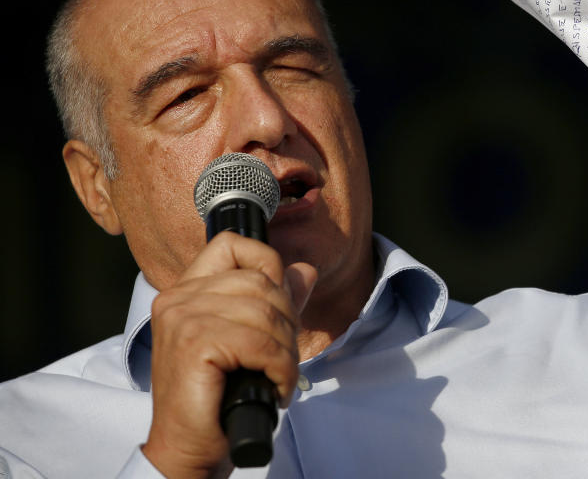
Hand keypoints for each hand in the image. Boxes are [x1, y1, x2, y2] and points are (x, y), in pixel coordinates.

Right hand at [141, 233, 317, 477]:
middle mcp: (178, 298)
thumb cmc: (216, 397)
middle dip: (287, 319)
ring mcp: (183, 318)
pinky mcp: (194, 343)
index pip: (230, 244)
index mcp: (186, 291)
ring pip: (266, 312)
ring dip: (285, 349)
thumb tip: (305, 270)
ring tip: (277, 375)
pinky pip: (261, 342)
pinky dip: (280, 368)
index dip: (268, 263)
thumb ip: (275, 302)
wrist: (188, 447)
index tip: (279, 304)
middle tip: (281, 357)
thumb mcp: (249, 341)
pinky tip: (275, 388)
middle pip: (260, 280)